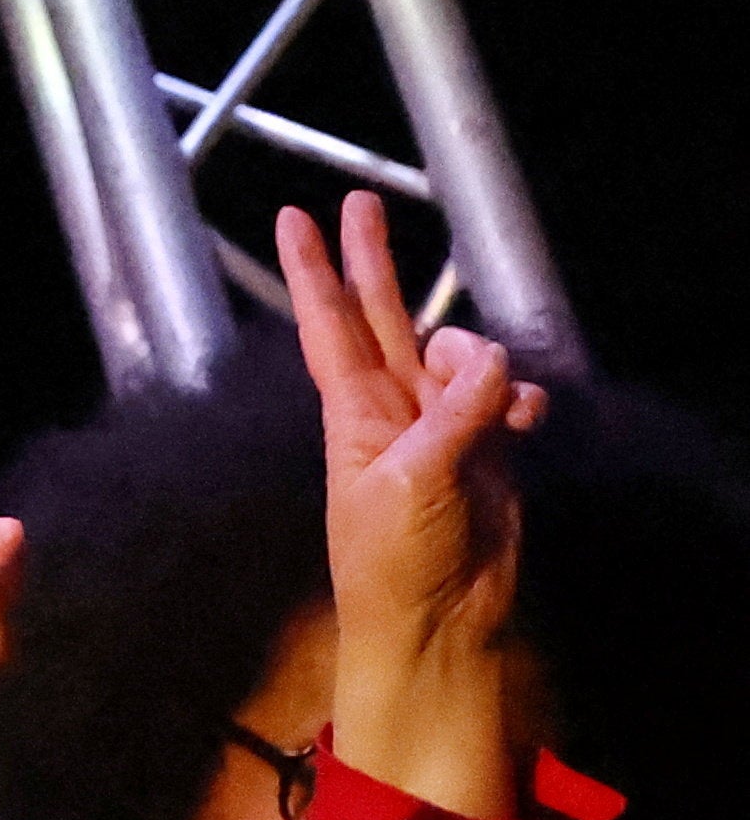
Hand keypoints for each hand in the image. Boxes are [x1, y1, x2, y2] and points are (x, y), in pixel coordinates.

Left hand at [285, 192, 539, 819]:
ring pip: (460, 354)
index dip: (313, 271)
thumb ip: (454, 416)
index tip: (293, 218)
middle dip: (373, 259)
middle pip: (381, 315)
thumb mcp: (415, 483)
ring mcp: (439, 425)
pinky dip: (519, 399)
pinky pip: (507, 398)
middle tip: (362, 198)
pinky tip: (525, 419)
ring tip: (492, 396)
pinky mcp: (486, 450)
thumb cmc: (395, 560)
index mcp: (353, 411)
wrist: (436, 621)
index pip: (329, 324)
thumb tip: (491, 359)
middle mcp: (392, 407)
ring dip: (480, 359)